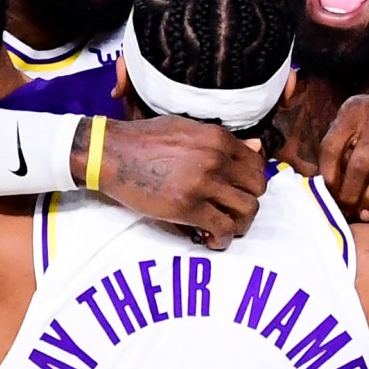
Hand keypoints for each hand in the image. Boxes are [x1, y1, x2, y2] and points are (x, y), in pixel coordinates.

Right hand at [92, 116, 267, 248]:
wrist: (111, 153)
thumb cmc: (144, 139)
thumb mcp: (187, 129)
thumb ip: (222, 140)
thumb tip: (257, 146)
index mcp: (217, 138)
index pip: (258, 163)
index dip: (251, 181)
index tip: (238, 191)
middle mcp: (216, 159)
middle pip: (258, 188)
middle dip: (248, 202)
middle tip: (232, 210)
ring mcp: (203, 183)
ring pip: (247, 210)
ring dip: (239, 223)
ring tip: (224, 226)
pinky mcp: (187, 207)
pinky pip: (223, 228)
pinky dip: (222, 238)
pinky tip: (210, 239)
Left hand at [311, 83, 368, 220]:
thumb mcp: (351, 117)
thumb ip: (337, 140)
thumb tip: (321, 181)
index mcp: (352, 113)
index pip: (331, 147)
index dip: (327, 175)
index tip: (327, 194)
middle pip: (358, 164)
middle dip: (349, 193)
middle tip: (346, 212)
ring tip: (365, 215)